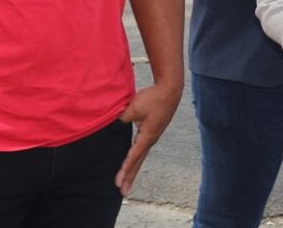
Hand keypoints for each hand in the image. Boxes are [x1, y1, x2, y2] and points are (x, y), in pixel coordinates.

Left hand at [115, 81, 181, 196]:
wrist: (170, 91)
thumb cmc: (153, 98)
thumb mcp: (135, 107)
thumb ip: (122, 118)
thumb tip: (113, 126)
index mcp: (147, 136)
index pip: (133, 156)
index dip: (125, 169)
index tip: (119, 181)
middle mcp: (150, 140)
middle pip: (138, 162)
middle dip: (130, 177)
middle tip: (122, 192)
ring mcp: (152, 137)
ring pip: (140, 157)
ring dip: (132, 170)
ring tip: (126, 183)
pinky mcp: (152, 132)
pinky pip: (142, 149)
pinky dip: (136, 159)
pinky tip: (132, 163)